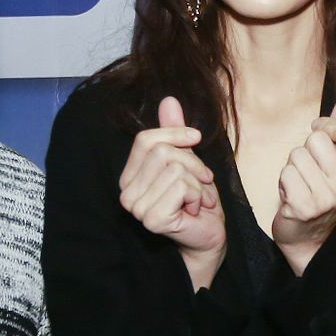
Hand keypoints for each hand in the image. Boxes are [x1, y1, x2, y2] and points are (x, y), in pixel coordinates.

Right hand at [120, 96, 225, 289]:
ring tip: (198, 199)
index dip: (175, 132)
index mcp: (130, 176)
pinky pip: (182, 187)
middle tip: (202, 182)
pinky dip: (198, 196)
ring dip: (198, 183)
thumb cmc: (198, 201)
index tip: (196, 139)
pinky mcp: (152, 219)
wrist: (209, 236)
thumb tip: (169, 99)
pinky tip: (195, 211)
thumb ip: (175, 134)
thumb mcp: (188, 161)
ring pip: (175, 169)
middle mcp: (126, 192)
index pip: (146, 139)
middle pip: (163, 152)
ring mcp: (137, 208)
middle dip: (193, 163)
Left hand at [272, 94, 335, 275]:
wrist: (308, 237)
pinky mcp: (305, 208)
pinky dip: (284, 181)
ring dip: (293, 167)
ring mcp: (328, 199)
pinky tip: (293, 195)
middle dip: (307, 150)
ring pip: (297, 155)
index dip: (327, 127)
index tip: (321, 135)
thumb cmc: (322, 191)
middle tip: (311, 170)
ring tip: (302, 183)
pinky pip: (286, 173)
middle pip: (317, 140)